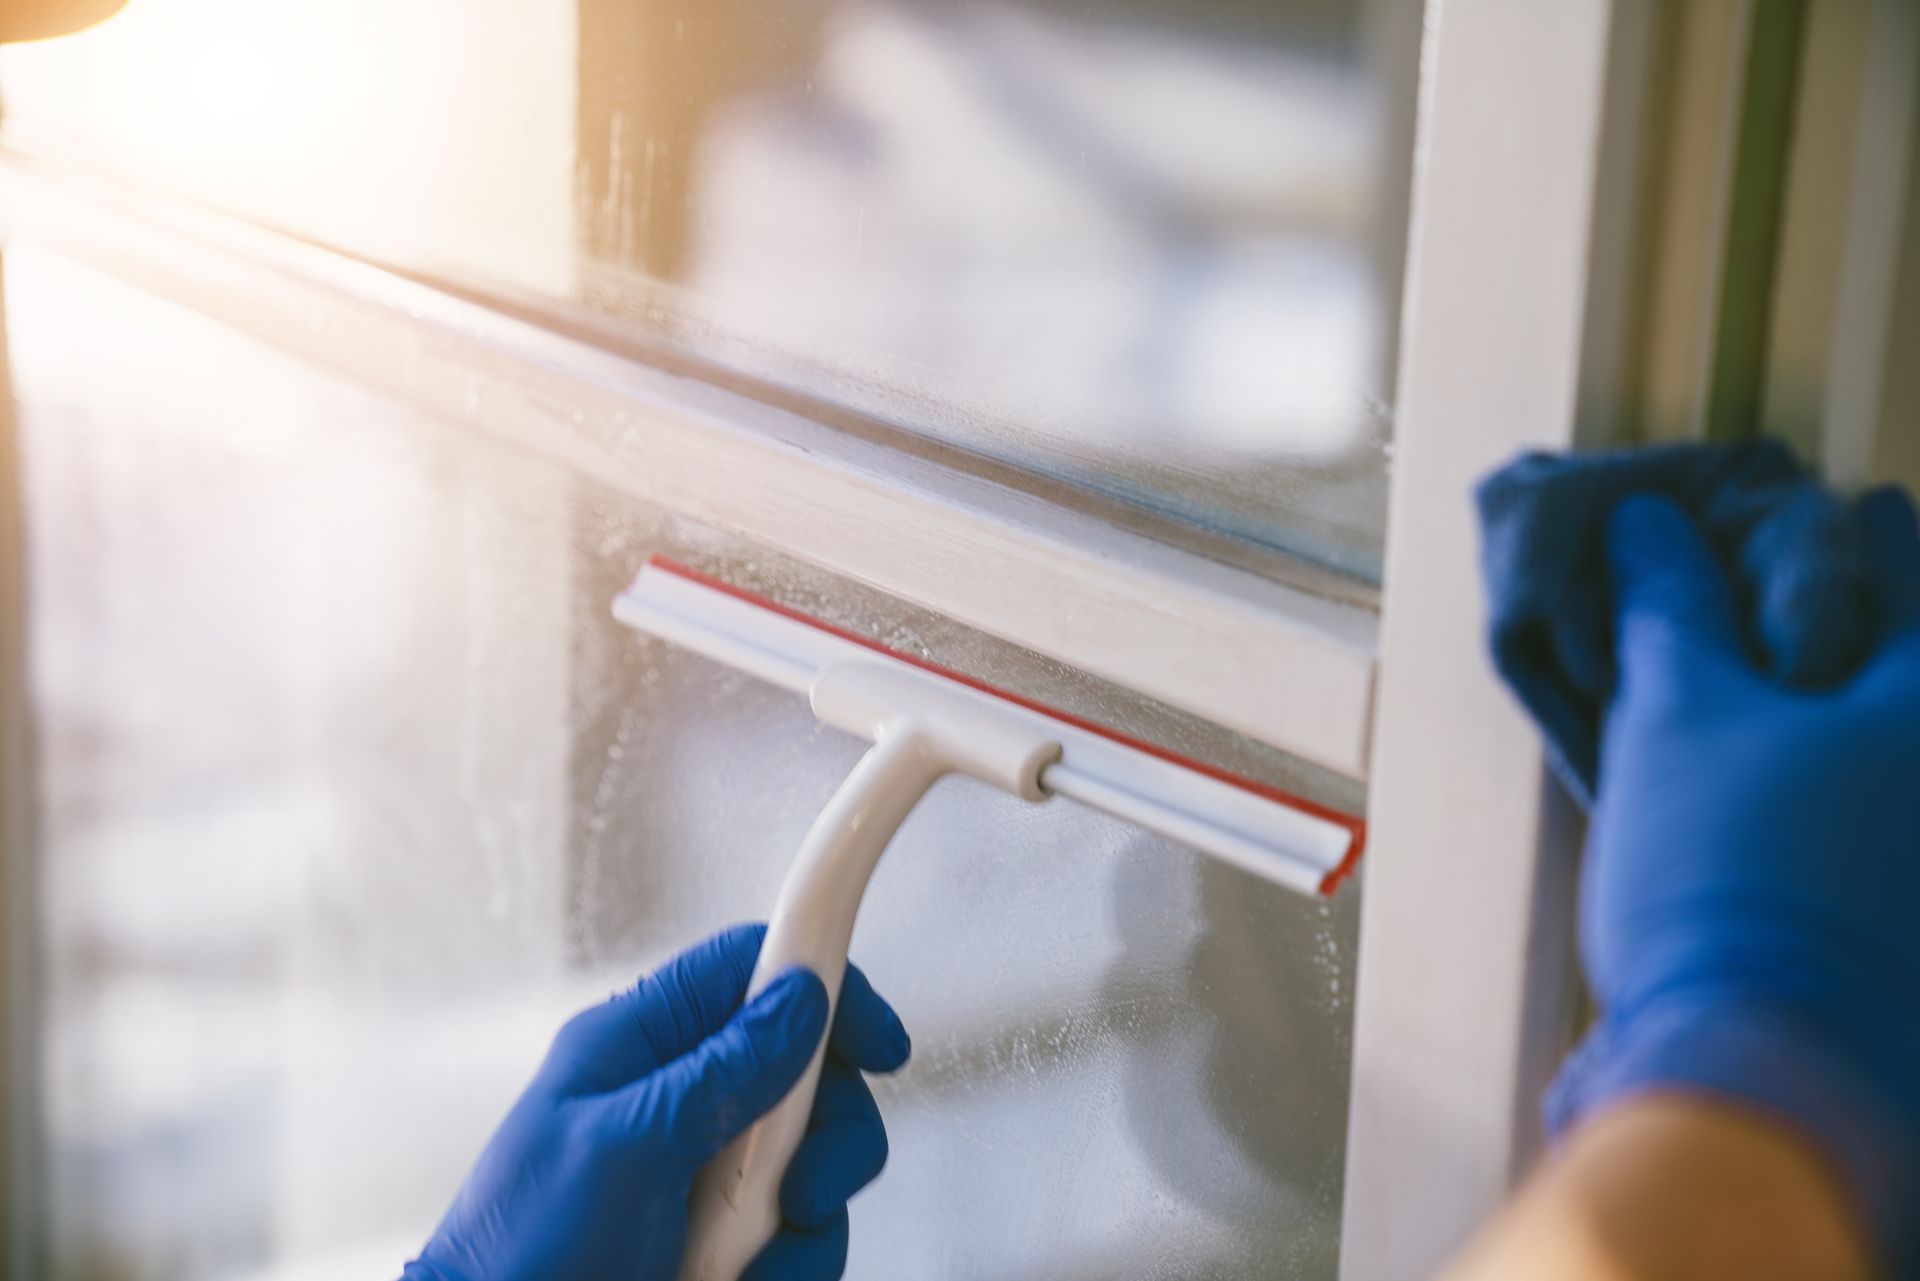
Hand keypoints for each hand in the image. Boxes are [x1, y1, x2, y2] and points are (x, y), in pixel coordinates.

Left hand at [403, 923, 910, 1280]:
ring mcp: (706, 1174)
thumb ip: (718, 1070)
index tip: (882, 1043)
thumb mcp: (621, 1147)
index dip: (828, 985)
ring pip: (818, 1167)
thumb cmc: (521, 1250)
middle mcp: (684, 1100)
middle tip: (800, 1188)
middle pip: (812, 1075)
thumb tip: (802, 995)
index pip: (754, 969)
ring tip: (744, 1263)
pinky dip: (790, 1268)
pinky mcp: (724, 1239)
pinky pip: (803, 1239)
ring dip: (805, 1223)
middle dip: (829, 1136)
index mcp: (642, 1046)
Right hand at [1552, 489, 1919, 1262]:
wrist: (1757, 1075)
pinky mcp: (1903, 928)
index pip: (1898, 562)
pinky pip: (1875, 828)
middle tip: (1777, 609)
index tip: (1810, 512)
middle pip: (1901, 659)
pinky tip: (1768, 805)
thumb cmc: (1730, 880)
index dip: (1844, 527)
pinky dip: (1832, 792)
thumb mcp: (1677, 717)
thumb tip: (1648, 522)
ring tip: (1764, 706)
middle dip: (1847, 622)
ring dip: (1832, 711)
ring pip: (1881, 748)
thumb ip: (1669, 608)